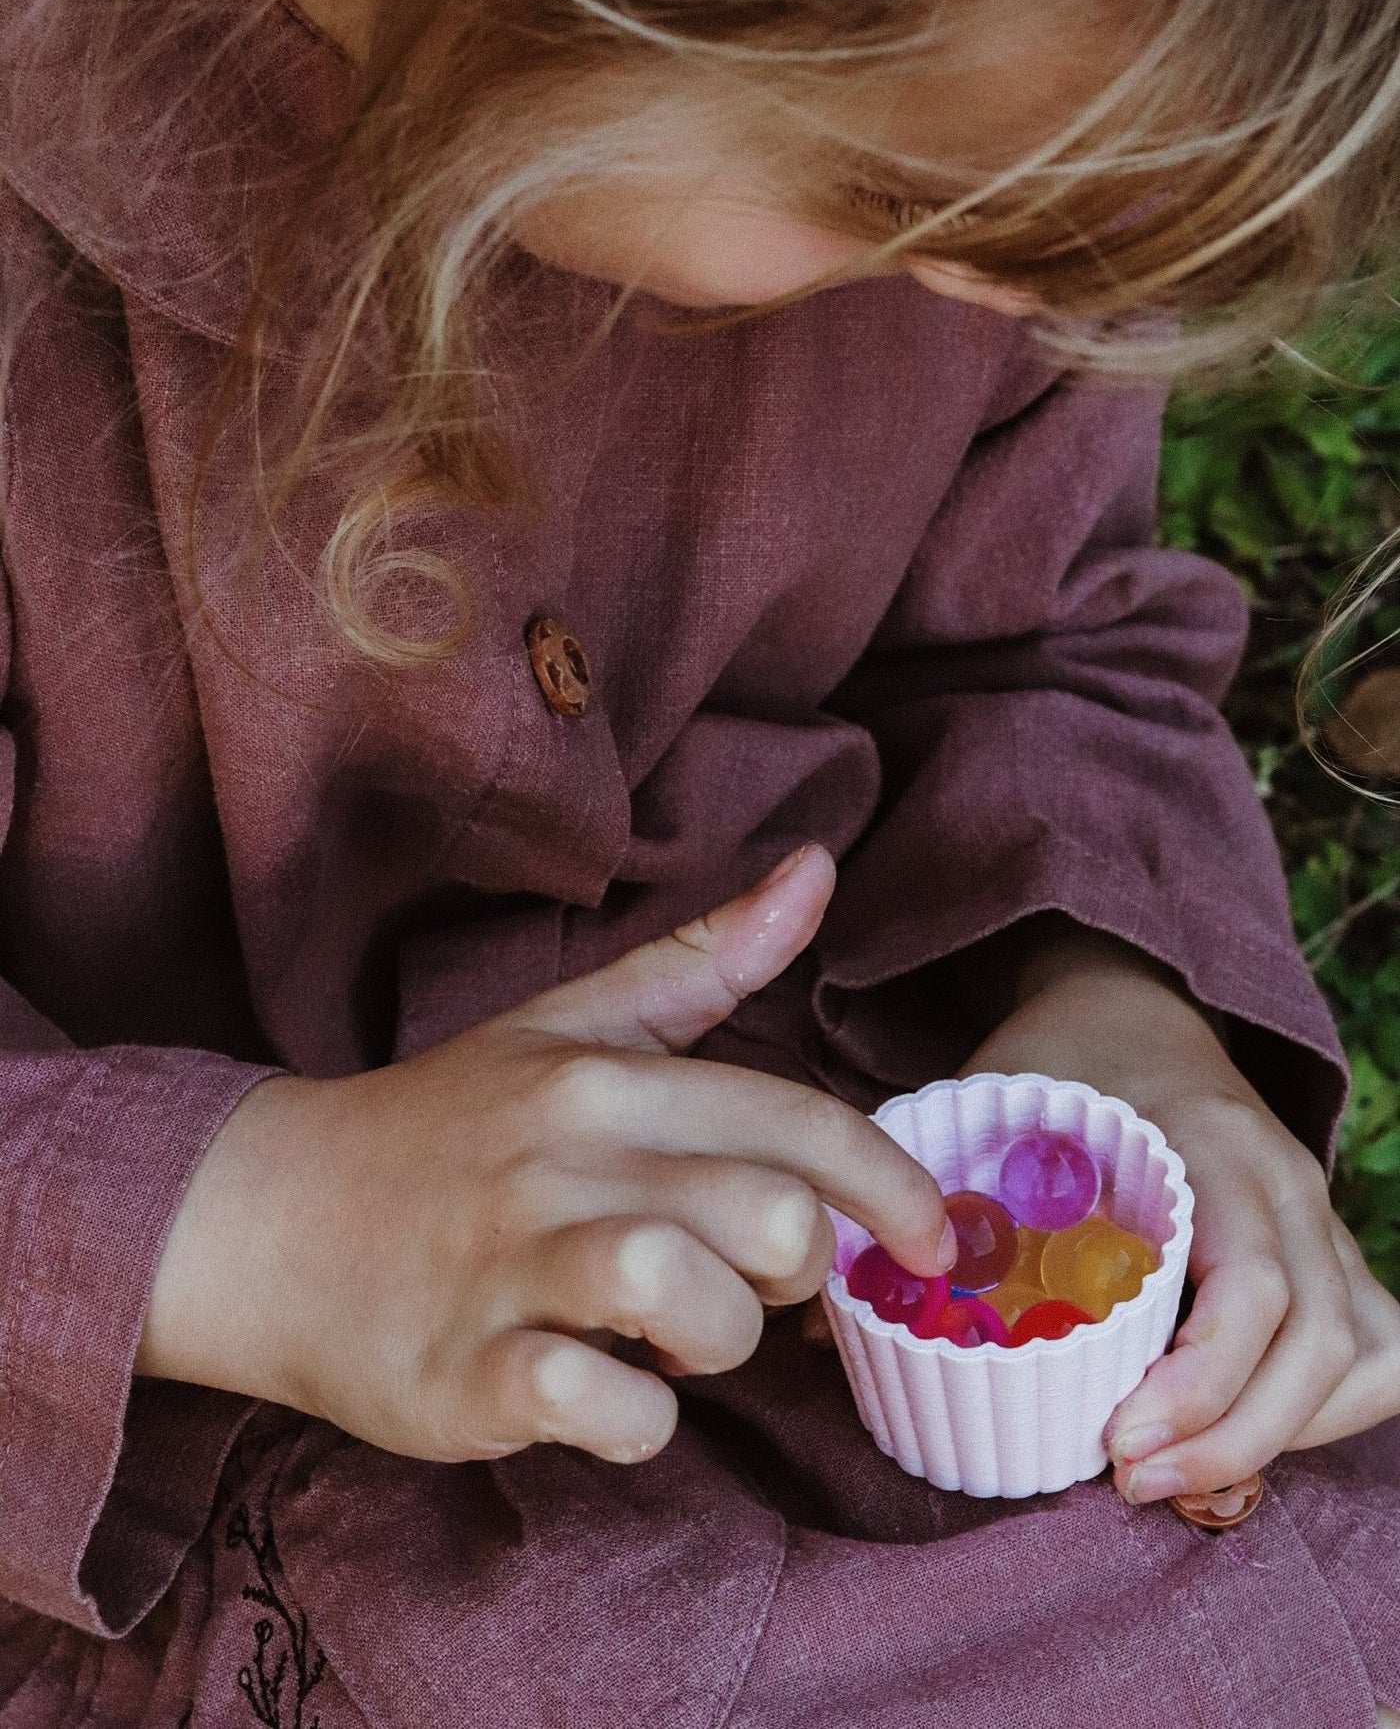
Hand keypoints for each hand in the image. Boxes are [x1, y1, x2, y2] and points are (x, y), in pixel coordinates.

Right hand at [137, 846, 951, 1465]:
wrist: (269, 1216)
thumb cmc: (448, 1123)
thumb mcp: (568, 1023)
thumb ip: (702, 960)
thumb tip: (817, 868)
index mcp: (602, 1078)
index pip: (796, 1123)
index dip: (893, 1187)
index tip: (932, 1239)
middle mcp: (562, 1161)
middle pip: (769, 1218)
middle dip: (796, 1271)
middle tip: (748, 1279)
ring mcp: (509, 1268)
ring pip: (691, 1306)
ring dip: (718, 1347)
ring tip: (672, 1338)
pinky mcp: (465, 1372)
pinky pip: (604, 1414)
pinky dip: (635, 1424)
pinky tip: (604, 1394)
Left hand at [960, 921, 1399, 1502]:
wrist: (1128, 999)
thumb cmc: (1054, 1061)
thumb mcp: (984, 1102)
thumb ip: (919, 1196)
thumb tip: (815, 1320)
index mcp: (1209, 1140)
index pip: (1256, 1287)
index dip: (1202, 1386)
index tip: (1117, 1445)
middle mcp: (1284, 1181)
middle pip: (1321, 1344)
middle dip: (1233, 1438)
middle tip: (1127, 1483)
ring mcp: (1316, 1215)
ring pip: (1358, 1355)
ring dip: (1277, 1436)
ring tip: (1174, 1481)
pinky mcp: (1323, 1248)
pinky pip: (1373, 1347)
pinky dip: (1325, 1411)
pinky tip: (1247, 1443)